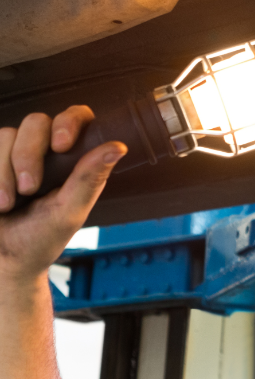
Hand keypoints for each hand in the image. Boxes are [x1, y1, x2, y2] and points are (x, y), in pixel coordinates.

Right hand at [0, 106, 125, 283]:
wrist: (1, 261)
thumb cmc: (40, 240)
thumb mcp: (70, 212)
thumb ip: (90, 178)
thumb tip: (119, 146)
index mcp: (73, 160)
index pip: (77, 118)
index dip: (69, 121)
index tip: (62, 145)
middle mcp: (44, 151)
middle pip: (36, 121)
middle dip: (29, 155)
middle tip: (29, 189)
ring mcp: (13, 154)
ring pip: (6, 134)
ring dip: (4, 171)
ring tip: (5, 203)